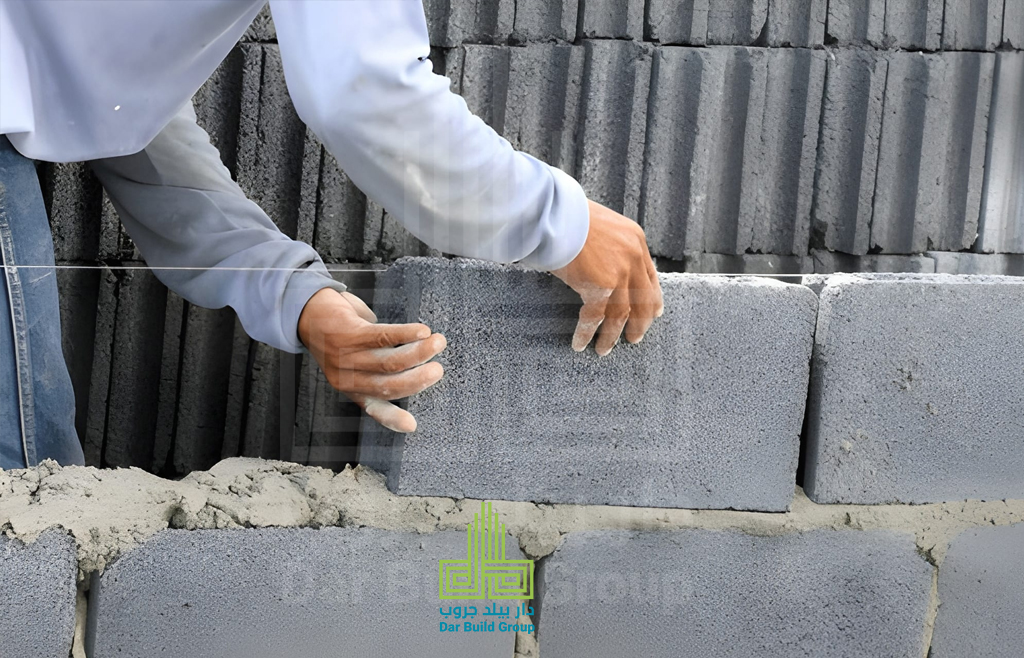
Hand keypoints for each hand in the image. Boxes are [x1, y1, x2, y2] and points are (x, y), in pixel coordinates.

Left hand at [298, 288, 446, 432]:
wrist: (308, 312)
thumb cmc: (339, 338)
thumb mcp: (354, 363)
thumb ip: (378, 372)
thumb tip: (414, 375)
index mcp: (351, 389)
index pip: (373, 408)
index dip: (392, 420)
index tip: (412, 425)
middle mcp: (347, 377)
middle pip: (389, 385)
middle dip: (419, 380)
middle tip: (438, 370)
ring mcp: (346, 356)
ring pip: (389, 361)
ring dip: (419, 353)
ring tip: (438, 343)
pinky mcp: (348, 333)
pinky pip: (382, 336)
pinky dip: (406, 334)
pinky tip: (422, 331)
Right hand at [552, 200, 663, 355]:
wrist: (553, 211)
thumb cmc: (567, 214)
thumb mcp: (600, 224)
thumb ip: (608, 244)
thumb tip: (600, 262)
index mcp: (635, 240)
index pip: (650, 275)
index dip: (653, 298)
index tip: (655, 313)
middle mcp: (633, 257)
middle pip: (643, 300)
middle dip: (640, 322)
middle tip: (635, 338)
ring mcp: (618, 273)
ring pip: (621, 314)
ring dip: (612, 335)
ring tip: (604, 349)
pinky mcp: (599, 286)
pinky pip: (594, 317)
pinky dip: (586, 333)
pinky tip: (580, 344)